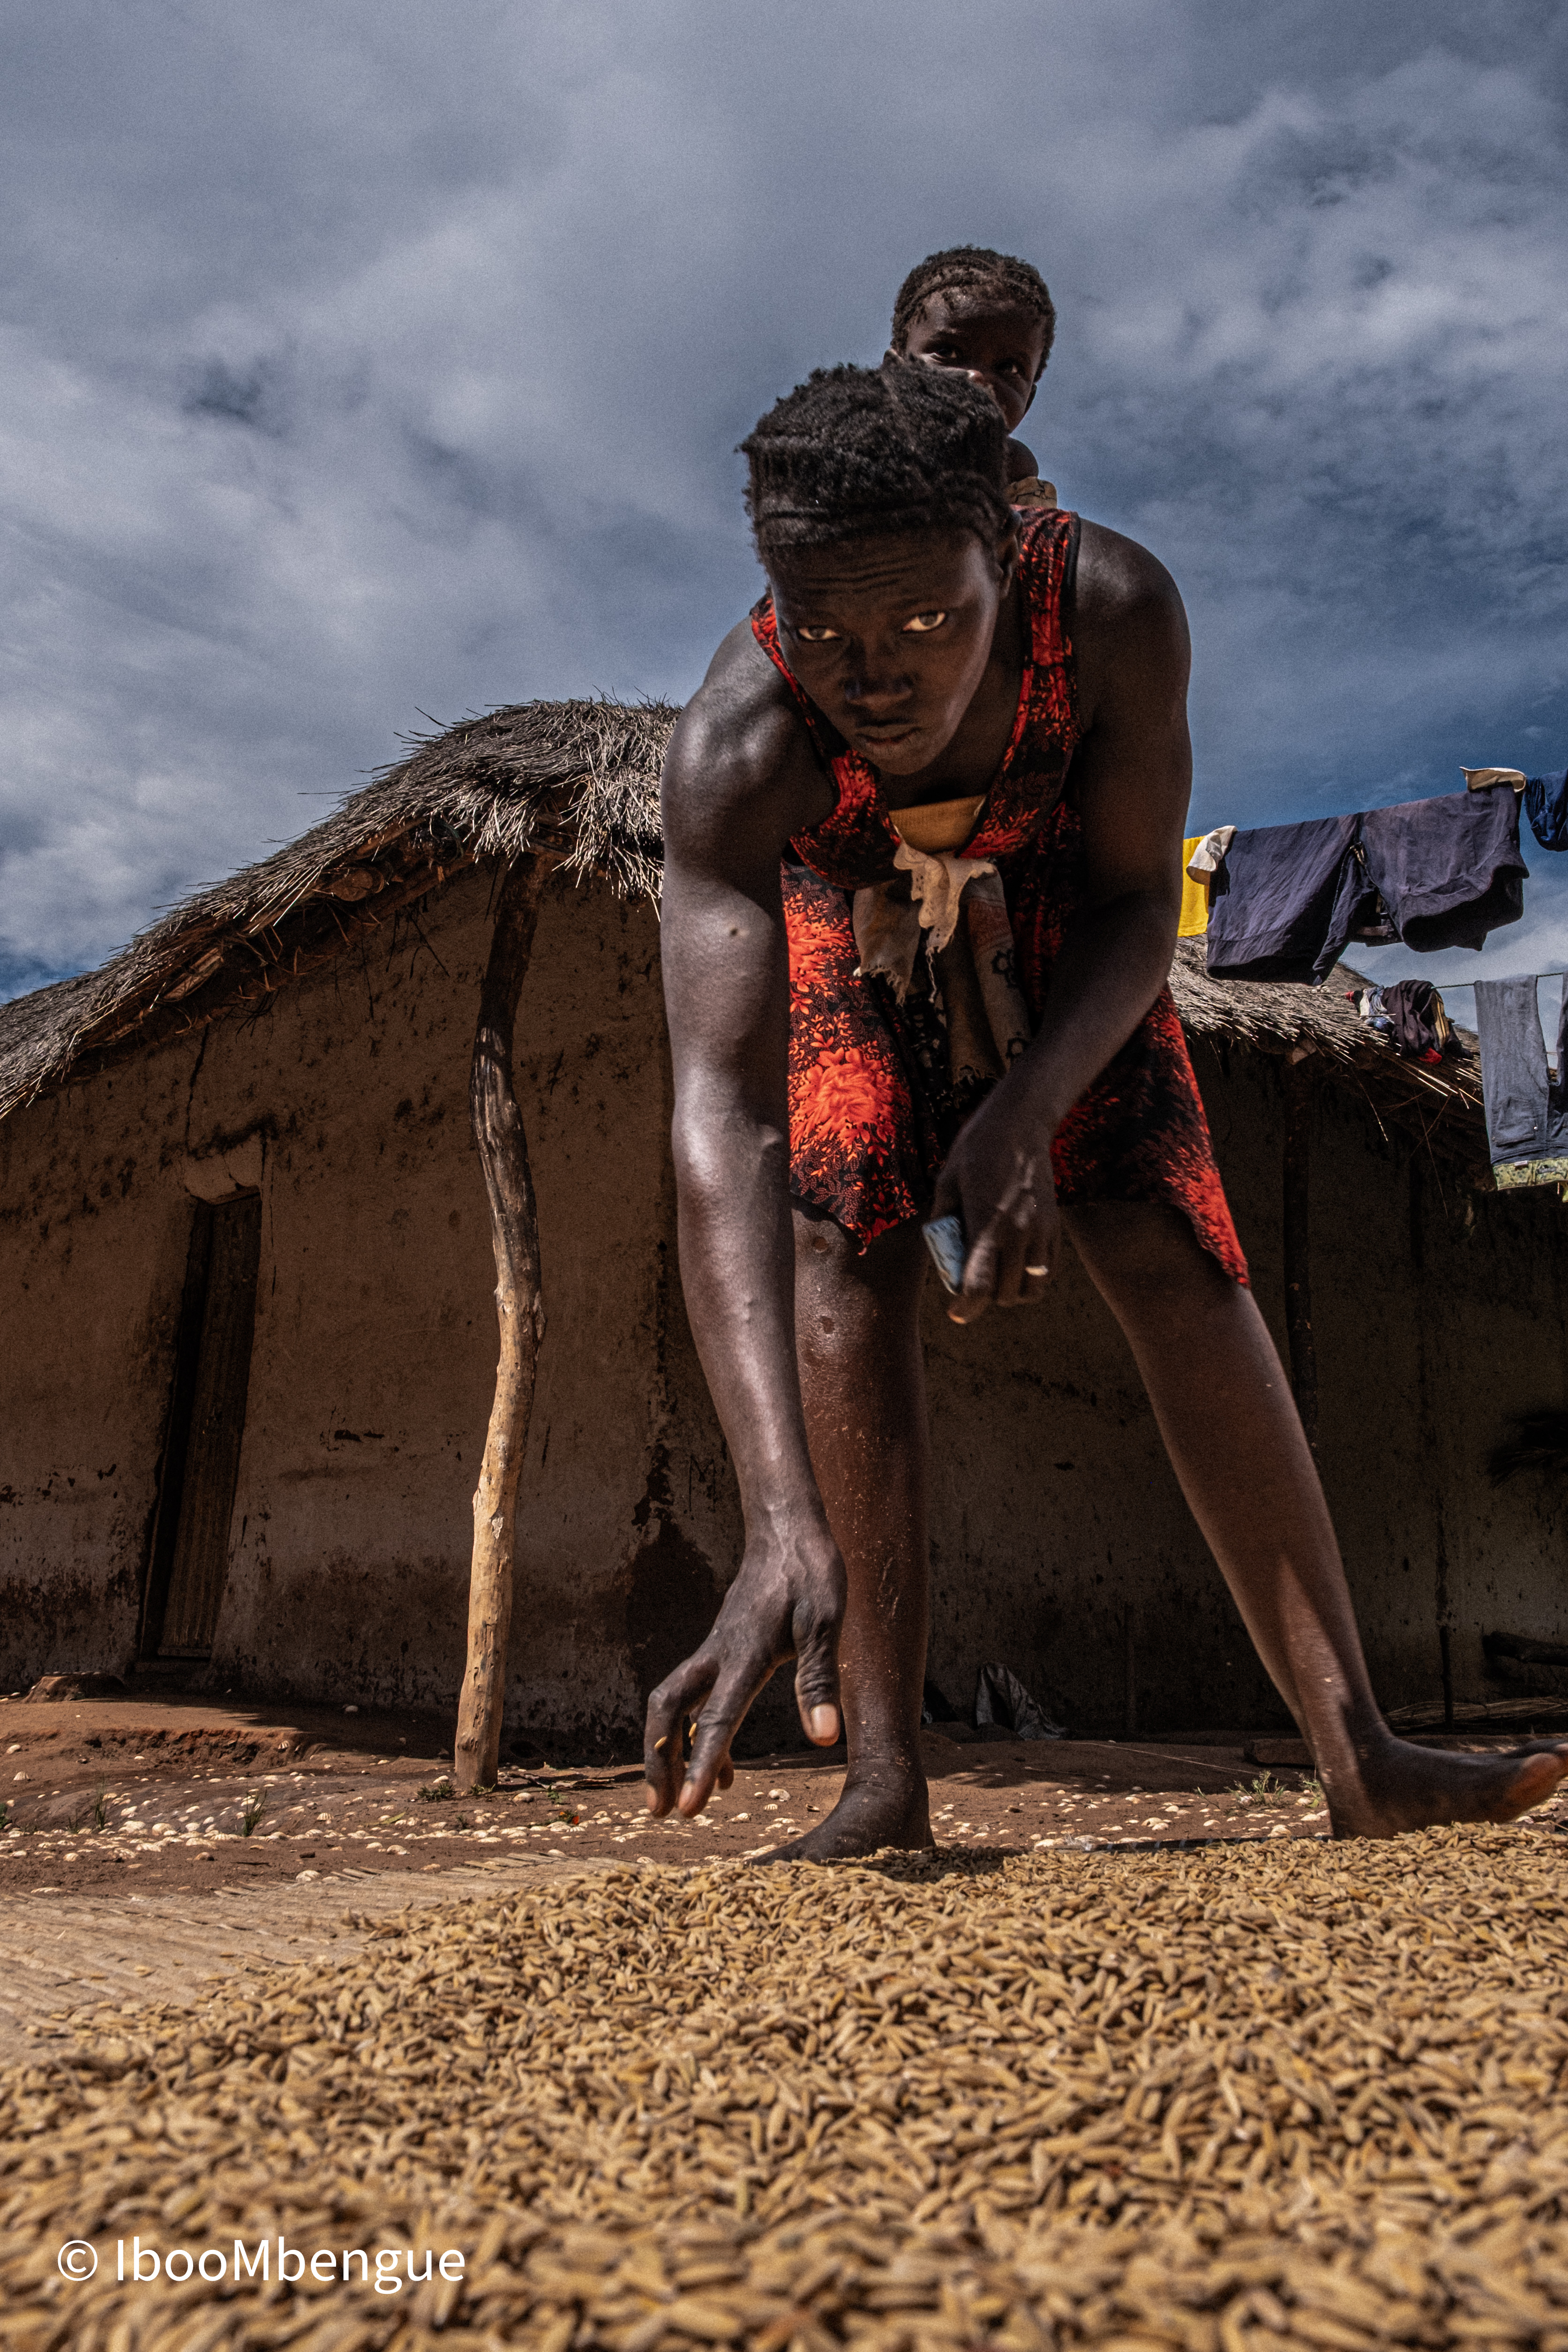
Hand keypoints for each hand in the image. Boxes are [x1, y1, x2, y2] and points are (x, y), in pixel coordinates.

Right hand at [642, 1530, 845, 1817]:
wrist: (787, 1531)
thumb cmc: (811, 1573)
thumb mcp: (826, 1623)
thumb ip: (819, 1681)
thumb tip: (825, 1739)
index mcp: (744, 1653)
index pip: (715, 1719)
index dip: (700, 1767)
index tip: (687, 1809)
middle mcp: (719, 1654)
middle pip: (667, 1710)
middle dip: (659, 1761)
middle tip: (661, 1811)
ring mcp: (716, 1651)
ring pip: (674, 1705)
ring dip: (670, 1751)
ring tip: (680, 1800)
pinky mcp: (723, 1650)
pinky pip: (697, 1699)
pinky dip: (699, 1735)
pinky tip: (723, 1766)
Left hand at [931, 1085, 1058, 1323]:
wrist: (1020, 1124)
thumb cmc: (977, 1149)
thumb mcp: (947, 1182)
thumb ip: (943, 1219)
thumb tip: (942, 1248)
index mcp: (986, 1224)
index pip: (979, 1285)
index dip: (965, 1307)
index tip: (957, 1312)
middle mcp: (1018, 1233)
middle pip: (1006, 1294)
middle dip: (986, 1297)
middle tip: (972, 1281)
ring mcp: (1041, 1230)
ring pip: (1032, 1288)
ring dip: (1012, 1290)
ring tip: (997, 1275)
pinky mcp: (1055, 1225)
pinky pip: (1048, 1270)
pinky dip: (1032, 1276)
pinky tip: (1017, 1261)